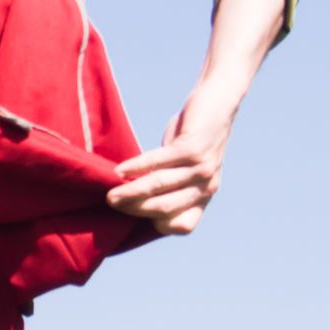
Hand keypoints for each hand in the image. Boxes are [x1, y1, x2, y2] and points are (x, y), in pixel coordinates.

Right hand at [108, 90, 234, 234]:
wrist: (219, 103)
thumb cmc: (192, 137)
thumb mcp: (184, 167)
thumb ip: (165, 184)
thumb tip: (128, 197)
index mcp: (204, 197)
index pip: (182, 226)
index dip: (155, 222)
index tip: (130, 215)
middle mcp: (206, 187)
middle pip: (165, 208)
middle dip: (135, 209)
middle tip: (110, 204)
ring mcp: (201, 168)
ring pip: (160, 186)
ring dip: (132, 192)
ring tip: (110, 195)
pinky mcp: (192, 148)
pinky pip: (159, 161)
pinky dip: (137, 166)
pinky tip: (121, 170)